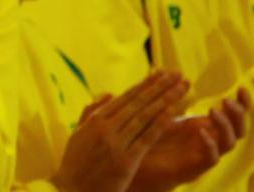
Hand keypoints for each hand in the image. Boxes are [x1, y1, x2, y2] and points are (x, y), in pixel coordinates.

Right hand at [52, 71, 188, 191]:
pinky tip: (172, 113)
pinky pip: (146, 139)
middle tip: (177, 74)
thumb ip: (91, 113)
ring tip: (182, 88)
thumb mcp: (77, 135)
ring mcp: (116, 143)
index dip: (145, 84)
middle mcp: (106, 128)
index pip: (126, 97)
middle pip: (139, 102)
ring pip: (145, 116)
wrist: (71, 191)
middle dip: (160, 87)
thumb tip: (108, 94)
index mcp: (95, 120)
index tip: (161, 73)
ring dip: (166, 100)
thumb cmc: (75, 165)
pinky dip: (159, 124)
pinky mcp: (126, 160)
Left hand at [131, 88, 250, 191]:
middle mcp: (210, 139)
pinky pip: (212, 158)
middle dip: (237, 113)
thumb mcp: (161, 111)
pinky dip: (210, 145)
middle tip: (227, 100)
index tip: (241, 88)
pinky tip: (202, 132)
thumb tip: (170, 71)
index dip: (242, 103)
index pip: (233, 114)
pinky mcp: (196, 166)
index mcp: (206, 125)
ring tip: (213, 111)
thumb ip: (169, 95)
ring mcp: (204, 153)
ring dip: (225, 126)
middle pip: (238, 128)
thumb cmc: (151, 135)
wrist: (138, 159)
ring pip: (229, 142)